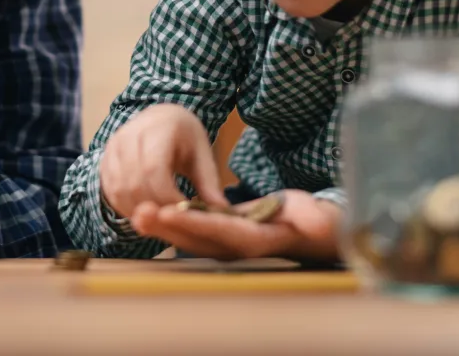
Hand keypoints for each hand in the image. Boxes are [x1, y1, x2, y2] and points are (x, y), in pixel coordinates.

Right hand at [99, 103, 224, 217]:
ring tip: (159, 220)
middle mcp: (130, 135)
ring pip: (119, 190)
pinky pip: (110, 190)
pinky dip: (126, 208)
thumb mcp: (202, 154)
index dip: (167, 198)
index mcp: (159, 128)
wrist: (160, 117)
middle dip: (154, 209)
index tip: (184, 214)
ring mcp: (113, 147)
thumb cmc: (184, 136)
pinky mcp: (105, 159)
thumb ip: (209, 182)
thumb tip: (223, 212)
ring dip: (138, 211)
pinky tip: (144, 213)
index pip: (154, 169)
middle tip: (173, 224)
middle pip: (135, 183)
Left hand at [130, 190, 342, 261]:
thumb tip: (321, 224)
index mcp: (255, 240)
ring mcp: (223, 245)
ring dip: (161, 227)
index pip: (221, 230)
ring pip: (186, 237)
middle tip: (141, 211)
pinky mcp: (215, 237)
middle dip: (167, 226)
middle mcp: (235, 248)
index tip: (169, 210)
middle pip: (195, 238)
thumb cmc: (312, 220)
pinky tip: (145, 212)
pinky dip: (167, 223)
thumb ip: (316, 219)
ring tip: (137, 211)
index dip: (195, 221)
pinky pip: (187, 232)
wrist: (305, 232)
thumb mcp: (316, 216)